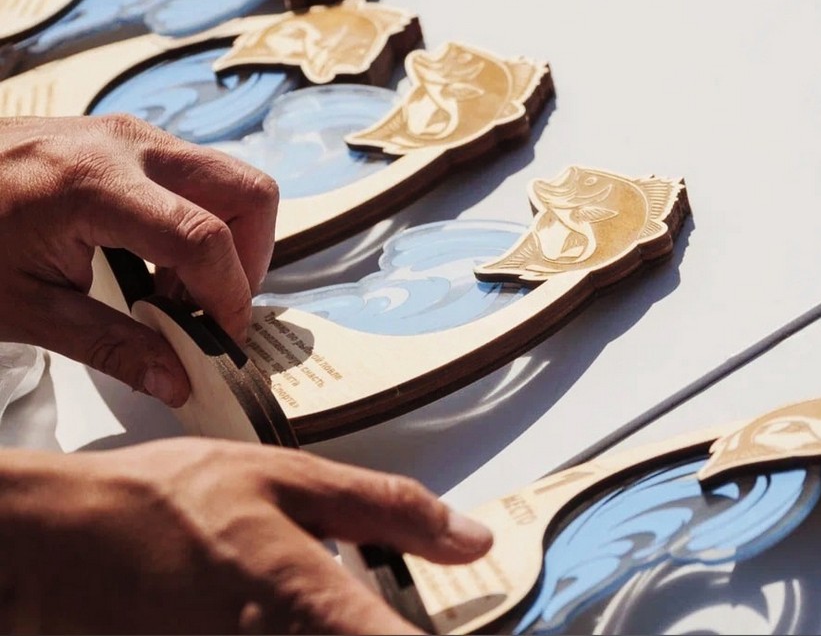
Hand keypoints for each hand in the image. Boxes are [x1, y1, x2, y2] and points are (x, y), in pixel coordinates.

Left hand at [0, 114, 279, 405]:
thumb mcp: (24, 308)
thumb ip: (111, 346)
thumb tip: (177, 380)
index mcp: (96, 184)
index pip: (204, 239)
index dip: (230, 297)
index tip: (225, 341)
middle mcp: (128, 146)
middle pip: (248, 191)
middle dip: (252, 258)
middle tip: (217, 308)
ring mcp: (131, 135)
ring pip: (231, 179)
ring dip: (229, 239)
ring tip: (181, 289)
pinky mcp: (128, 139)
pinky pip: (200, 175)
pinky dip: (204, 221)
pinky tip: (159, 261)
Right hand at [0, 438, 492, 632]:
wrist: (59, 544)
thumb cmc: (159, 506)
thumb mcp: (285, 479)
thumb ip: (384, 508)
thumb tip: (468, 533)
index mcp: (314, 605)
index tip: (483, 623)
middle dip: (393, 630)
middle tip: (394, 602)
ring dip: (358, 628)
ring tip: (341, 599)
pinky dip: (316, 633)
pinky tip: (301, 612)